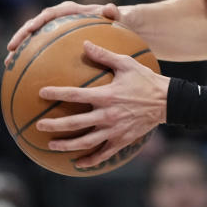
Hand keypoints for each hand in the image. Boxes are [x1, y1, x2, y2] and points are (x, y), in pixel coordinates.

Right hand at [4, 1, 120, 65]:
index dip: (39, 20)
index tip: (30, 29)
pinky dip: (33, 63)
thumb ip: (115, 13)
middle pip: (36, 25)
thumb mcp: (121, 17)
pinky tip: (25, 79)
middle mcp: (62, 20)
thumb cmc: (122, 21)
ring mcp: (59, 32)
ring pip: (35, 39)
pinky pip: (43, 53)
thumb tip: (110, 8)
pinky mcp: (59, 45)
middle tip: (10, 49)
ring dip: (21, 50)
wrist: (124, 26)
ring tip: (8, 65)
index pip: (52, 13)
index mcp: (73, 11)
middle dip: (21, 35)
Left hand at [36, 41, 168, 167]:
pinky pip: (103, 154)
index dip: (57, 93)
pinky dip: (90, 160)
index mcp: (106, 96)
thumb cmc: (145, 80)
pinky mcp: (121, 140)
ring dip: (66, 145)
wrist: (167, 101)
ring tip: (51, 145)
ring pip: (85, 142)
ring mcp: (114, 130)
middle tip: (39, 125)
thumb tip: (85, 44)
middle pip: (75, 124)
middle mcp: (107, 115)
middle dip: (55, 125)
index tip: (42, 93)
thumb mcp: (127, 63)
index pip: (75, 95)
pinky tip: (78, 163)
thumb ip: (104, 55)